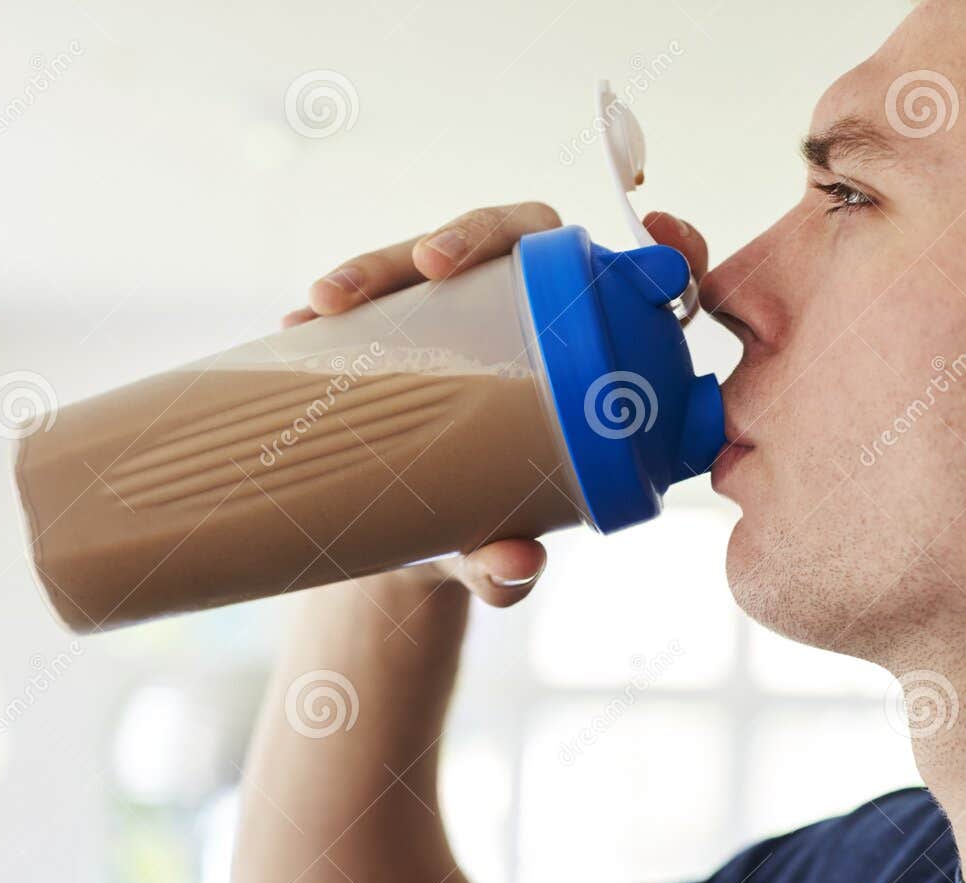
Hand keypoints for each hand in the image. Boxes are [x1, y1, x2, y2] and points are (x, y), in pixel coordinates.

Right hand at [284, 203, 708, 607]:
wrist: (398, 544)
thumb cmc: (476, 537)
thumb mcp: (491, 556)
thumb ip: (507, 568)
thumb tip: (514, 566)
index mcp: (585, 360)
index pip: (638, 285)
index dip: (665, 251)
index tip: (662, 234)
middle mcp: (525, 316)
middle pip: (519, 238)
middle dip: (476, 232)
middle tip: (431, 263)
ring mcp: (457, 310)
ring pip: (430, 256)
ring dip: (379, 265)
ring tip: (327, 301)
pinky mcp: (397, 318)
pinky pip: (371, 292)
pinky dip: (338, 298)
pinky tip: (300, 323)